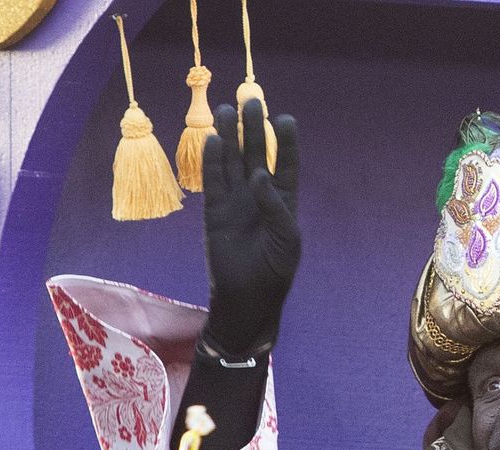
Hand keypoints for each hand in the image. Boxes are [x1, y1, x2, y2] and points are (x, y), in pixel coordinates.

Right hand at [201, 98, 300, 355]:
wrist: (247, 297)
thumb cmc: (276, 270)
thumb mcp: (287, 238)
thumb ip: (276, 206)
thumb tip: (259, 175)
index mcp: (284, 201)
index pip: (287, 164)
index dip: (286, 142)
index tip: (285, 119)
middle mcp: (258, 196)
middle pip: (256, 154)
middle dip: (254, 129)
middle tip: (251, 102)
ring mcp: (235, 201)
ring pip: (231, 162)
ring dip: (229, 136)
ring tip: (225, 110)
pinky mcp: (213, 211)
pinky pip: (212, 181)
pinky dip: (212, 161)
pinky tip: (213, 140)